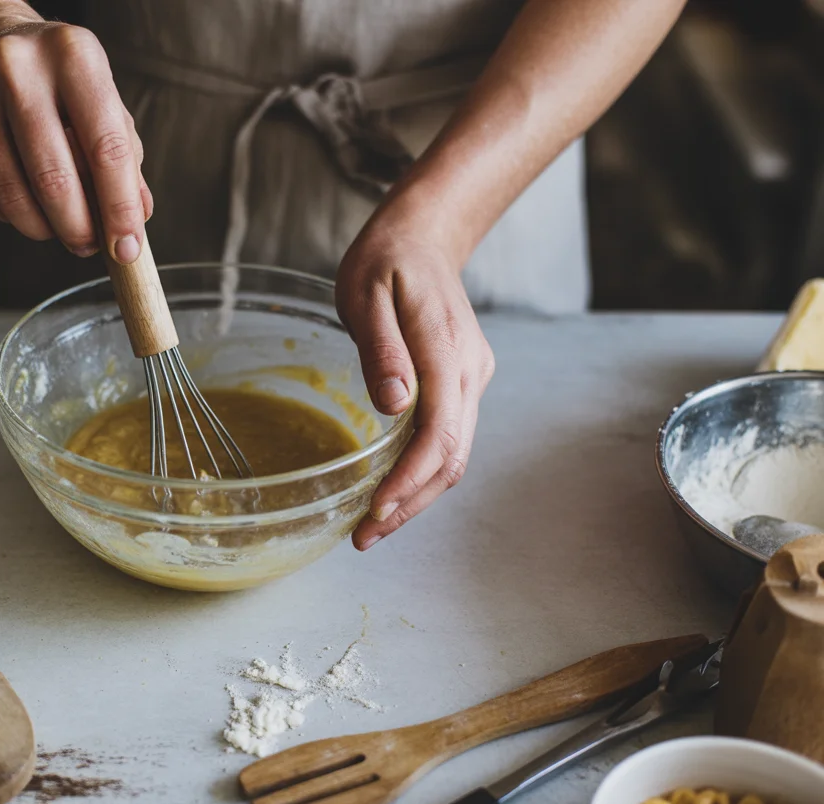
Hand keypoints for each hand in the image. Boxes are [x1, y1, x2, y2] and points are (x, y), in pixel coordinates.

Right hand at [0, 18, 152, 262]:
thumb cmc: (58, 83)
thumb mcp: (102, 102)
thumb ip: (125, 160)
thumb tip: (134, 219)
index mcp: (74, 56)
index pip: (105, 147)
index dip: (119, 208)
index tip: (126, 248)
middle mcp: (19, 67)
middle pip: (53, 177)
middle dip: (77, 227)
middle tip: (88, 245)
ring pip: (11, 193)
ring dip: (40, 227)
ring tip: (57, 228)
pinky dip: (6, 216)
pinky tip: (23, 208)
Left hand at [336, 214, 494, 550]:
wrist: (425, 234)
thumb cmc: (386, 259)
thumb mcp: (365, 293)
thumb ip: (380, 348)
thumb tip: (393, 405)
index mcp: (444, 350)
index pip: (438, 434)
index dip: (409, 482)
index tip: (375, 514)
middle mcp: (469, 371)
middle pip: (452, 457)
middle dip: (410, 504)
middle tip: (363, 537)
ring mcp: (472, 377)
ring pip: (455, 453)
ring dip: (417, 494)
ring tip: (372, 524)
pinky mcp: (464, 380)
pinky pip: (450, 436)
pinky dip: (422, 469)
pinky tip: (391, 486)